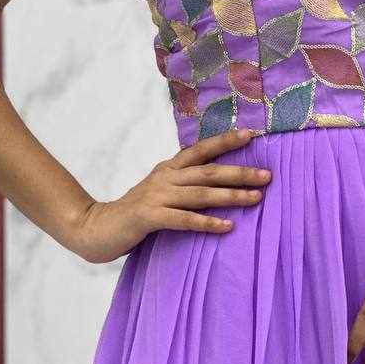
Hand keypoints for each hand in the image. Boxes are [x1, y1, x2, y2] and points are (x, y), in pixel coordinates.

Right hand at [69, 128, 270, 263]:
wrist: (96, 228)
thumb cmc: (135, 212)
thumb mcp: (160, 191)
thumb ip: (183, 184)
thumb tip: (216, 181)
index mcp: (168, 168)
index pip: (201, 150)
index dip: (226, 141)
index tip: (252, 135)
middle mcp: (165, 177)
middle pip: (208, 171)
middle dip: (240, 172)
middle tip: (268, 175)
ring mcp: (156, 196)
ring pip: (200, 193)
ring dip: (231, 195)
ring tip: (256, 199)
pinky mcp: (149, 218)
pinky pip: (183, 220)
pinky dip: (206, 222)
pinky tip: (226, 226)